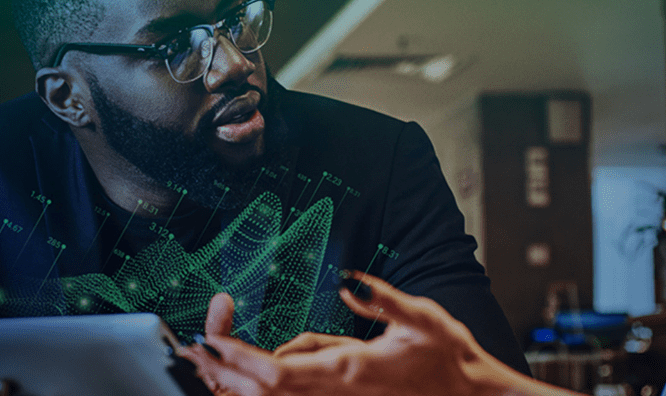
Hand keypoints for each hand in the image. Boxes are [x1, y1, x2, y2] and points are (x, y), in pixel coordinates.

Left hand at [180, 271, 525, 395]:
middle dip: (225, 367)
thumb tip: (350, 280)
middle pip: (263, 389)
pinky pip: (295, 390)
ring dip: (241, 375)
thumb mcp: (421, 318)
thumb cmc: (448, 358)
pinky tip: (267, 359)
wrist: (469, 395)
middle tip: (196, 341)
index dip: (239, 358)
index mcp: (349, 371)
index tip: (210, 339)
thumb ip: (382, 299)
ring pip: (275, 394)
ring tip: (213, 347)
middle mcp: (335, 392)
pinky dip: (274, 374)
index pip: (278, 371)